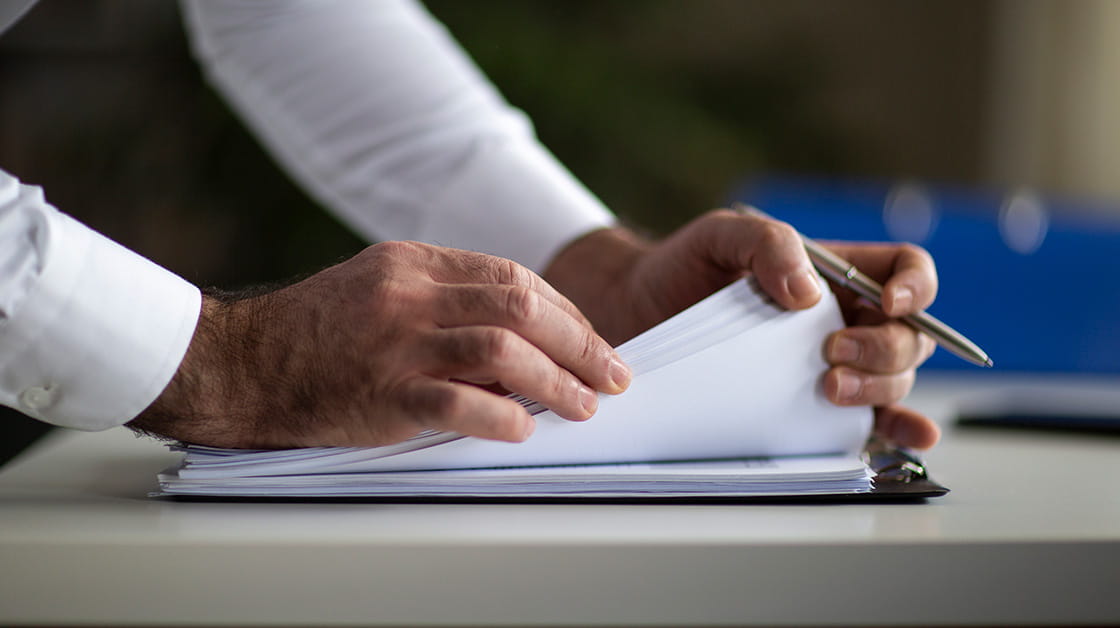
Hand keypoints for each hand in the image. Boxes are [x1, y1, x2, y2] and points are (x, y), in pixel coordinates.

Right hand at [130, 241, 630, 448]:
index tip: (591, 341)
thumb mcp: (380, 290)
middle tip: (613, 375)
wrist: (240, 363)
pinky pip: (454, 400)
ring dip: (556, 380)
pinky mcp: (380, 392)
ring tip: (585, 406)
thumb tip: (521, 337)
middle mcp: (410, 294)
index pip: (513, 277)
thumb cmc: (315, 332)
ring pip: (501, 348)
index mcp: (414, 262)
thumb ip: (444, 301)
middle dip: (580, 343)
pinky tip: (524, 429)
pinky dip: (498, 415)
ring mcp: (395, 341)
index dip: (565, 312)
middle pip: (521, 305)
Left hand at [544, 209, 940, 448]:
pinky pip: (867, 420)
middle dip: (884, 349)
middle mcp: (843, 318)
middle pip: (907, 335)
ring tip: (829, 389)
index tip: (890, 304)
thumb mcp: (722, 235)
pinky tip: (908, 437)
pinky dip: (896, 430)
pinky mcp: (808, 405)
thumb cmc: (682, 267)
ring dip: (880, 389)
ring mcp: (830, 364)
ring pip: (894, 379)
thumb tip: (810, 292)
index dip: (917, 287)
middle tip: (831, 356)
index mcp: (835, 271)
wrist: (635, 312)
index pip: (906, 270)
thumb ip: (770, 244)